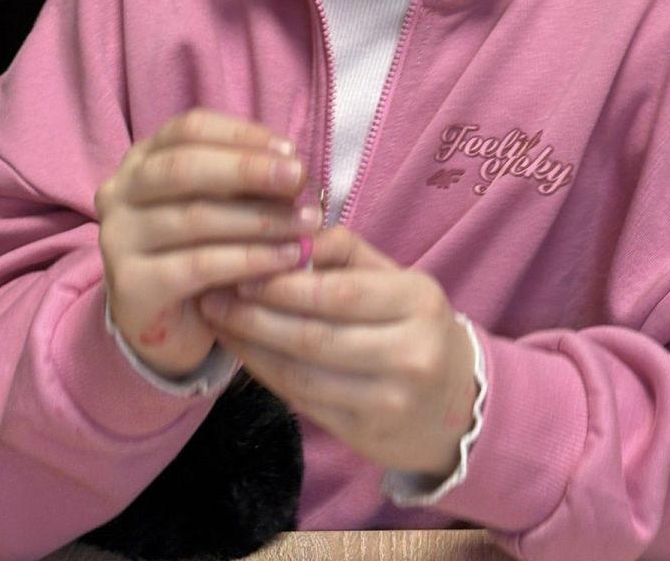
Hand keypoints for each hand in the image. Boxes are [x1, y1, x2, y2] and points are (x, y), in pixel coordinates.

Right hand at [96, 109, 319, 379]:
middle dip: (249, 170)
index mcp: (142, 160)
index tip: (290, 151)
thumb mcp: (221, 204)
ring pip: (195, 217)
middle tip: (299, 178)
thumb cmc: (202, 248)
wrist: (170, 323)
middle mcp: (119, 193)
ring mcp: (118, 239)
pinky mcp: (132, 285)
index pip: (189, 129)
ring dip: (260, 218)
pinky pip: (199, 265)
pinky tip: (286, 259)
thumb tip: (294, 169)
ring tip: (305, 224)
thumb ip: (247, 181)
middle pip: (184, 167)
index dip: (242, 135)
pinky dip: (249, 259)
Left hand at [199, 227, 477, 477]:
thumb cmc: (412, 324)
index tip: (240, 270)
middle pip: (315, 337)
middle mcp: (411, 353)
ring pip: (303, 374)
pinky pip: (303, 401)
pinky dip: (266, 375)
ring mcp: (390, 400)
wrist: (456, 404)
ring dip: (251, 347)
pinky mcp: (367, 435)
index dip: (283, 285)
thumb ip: (341, 251)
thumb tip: (284, 234)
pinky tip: (243, 354)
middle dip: (255, 316)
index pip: (340, 293)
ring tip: (218, 322)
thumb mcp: (392, 277)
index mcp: (419, 301)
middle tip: (213, 296)